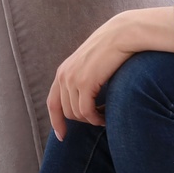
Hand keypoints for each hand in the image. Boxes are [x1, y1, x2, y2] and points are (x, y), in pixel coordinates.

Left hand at [46, 13, 133, 139]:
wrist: (120, 35)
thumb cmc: (110, 51)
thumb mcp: (90, 66)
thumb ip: (82, 80)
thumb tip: (83, 102)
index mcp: (63, 72)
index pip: (52, 103)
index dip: (56, 122)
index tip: (62, 137)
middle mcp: (63, 76)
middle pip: (67, 112)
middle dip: (83, 120)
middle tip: (99, 119)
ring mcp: (72, 79)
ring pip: (77, 114)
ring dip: (92, 119)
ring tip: (105, 115)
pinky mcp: (85, 82)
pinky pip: (87, 112)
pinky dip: (96, 119)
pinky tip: (106, 116)